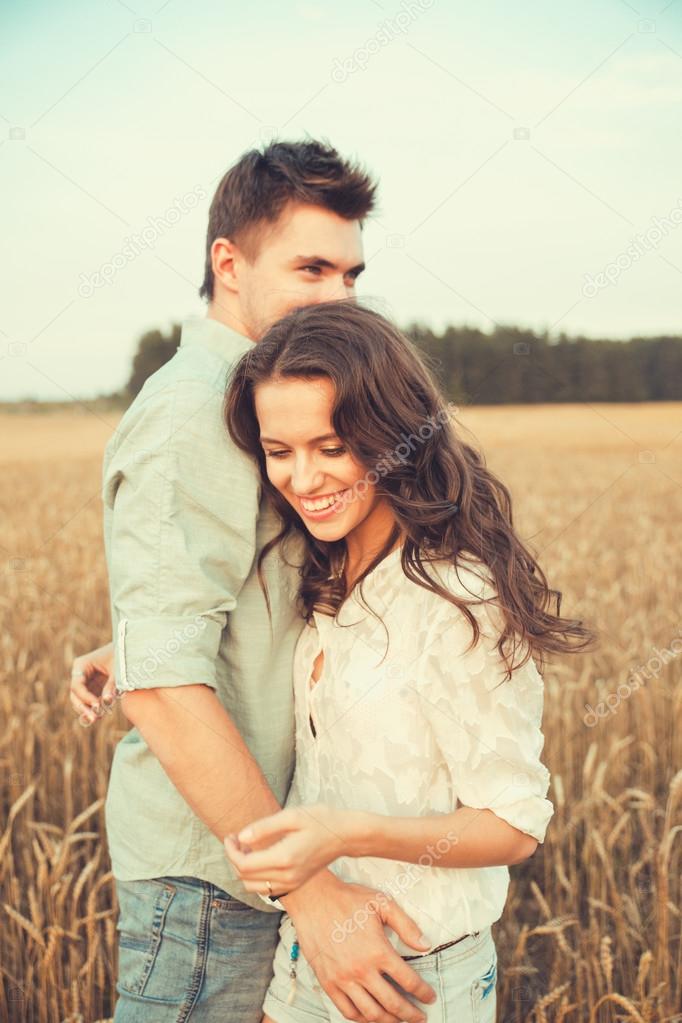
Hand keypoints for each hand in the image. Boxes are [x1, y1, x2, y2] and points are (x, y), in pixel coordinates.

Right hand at [69, 641, 115, 725]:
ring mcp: (86, 681)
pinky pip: (90, 700)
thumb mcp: (118, 670)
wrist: (129, 650)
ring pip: (80, 700)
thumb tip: (106, 701)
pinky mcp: (93, 687)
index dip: (85, 697)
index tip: (97, 706)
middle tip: (93, 719)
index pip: (77, 685)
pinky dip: (94, 708)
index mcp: (82, 665)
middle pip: (75, 694)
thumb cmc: (122, 656)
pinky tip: (101, 716)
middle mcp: (80, 674)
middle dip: (83, 707)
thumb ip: (112, 685)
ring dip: (87, 710)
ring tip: (96, 719)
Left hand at [223, 804, 357, 892]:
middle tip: (236, 839)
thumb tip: (241, 836)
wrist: (344, 836)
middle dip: (234, 858)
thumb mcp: (292, 816)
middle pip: (245, 877)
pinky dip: (255, 876)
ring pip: (253, 887)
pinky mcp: (295, 884)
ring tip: (246, 848)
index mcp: (284, 858)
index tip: (230, 836)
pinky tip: (259, 857)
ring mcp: (291, 884)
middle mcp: (287, 876)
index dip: (231, 851)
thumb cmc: (320, 820)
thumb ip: (264, 827)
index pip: (244, 865)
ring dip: (243, 869)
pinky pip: (266, 888)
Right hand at [280, 871, 436, 1022]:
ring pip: (371, 1013)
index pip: (408, 981)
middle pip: (392, 1003)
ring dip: (389, 1021)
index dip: (423, 992)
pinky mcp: (328, 983)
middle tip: (420, 1017)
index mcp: (378, 951)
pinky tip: (371, 1017)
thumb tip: (425, 945)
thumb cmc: (348, 899)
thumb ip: (406, 925)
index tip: (430, 998)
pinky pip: (347, 1011)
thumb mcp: (382, 903)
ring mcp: (343, 979)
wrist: (313, 899)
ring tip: (399, 1021)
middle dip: (410, 1014)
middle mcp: (362, 970)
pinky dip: (362, 1019)